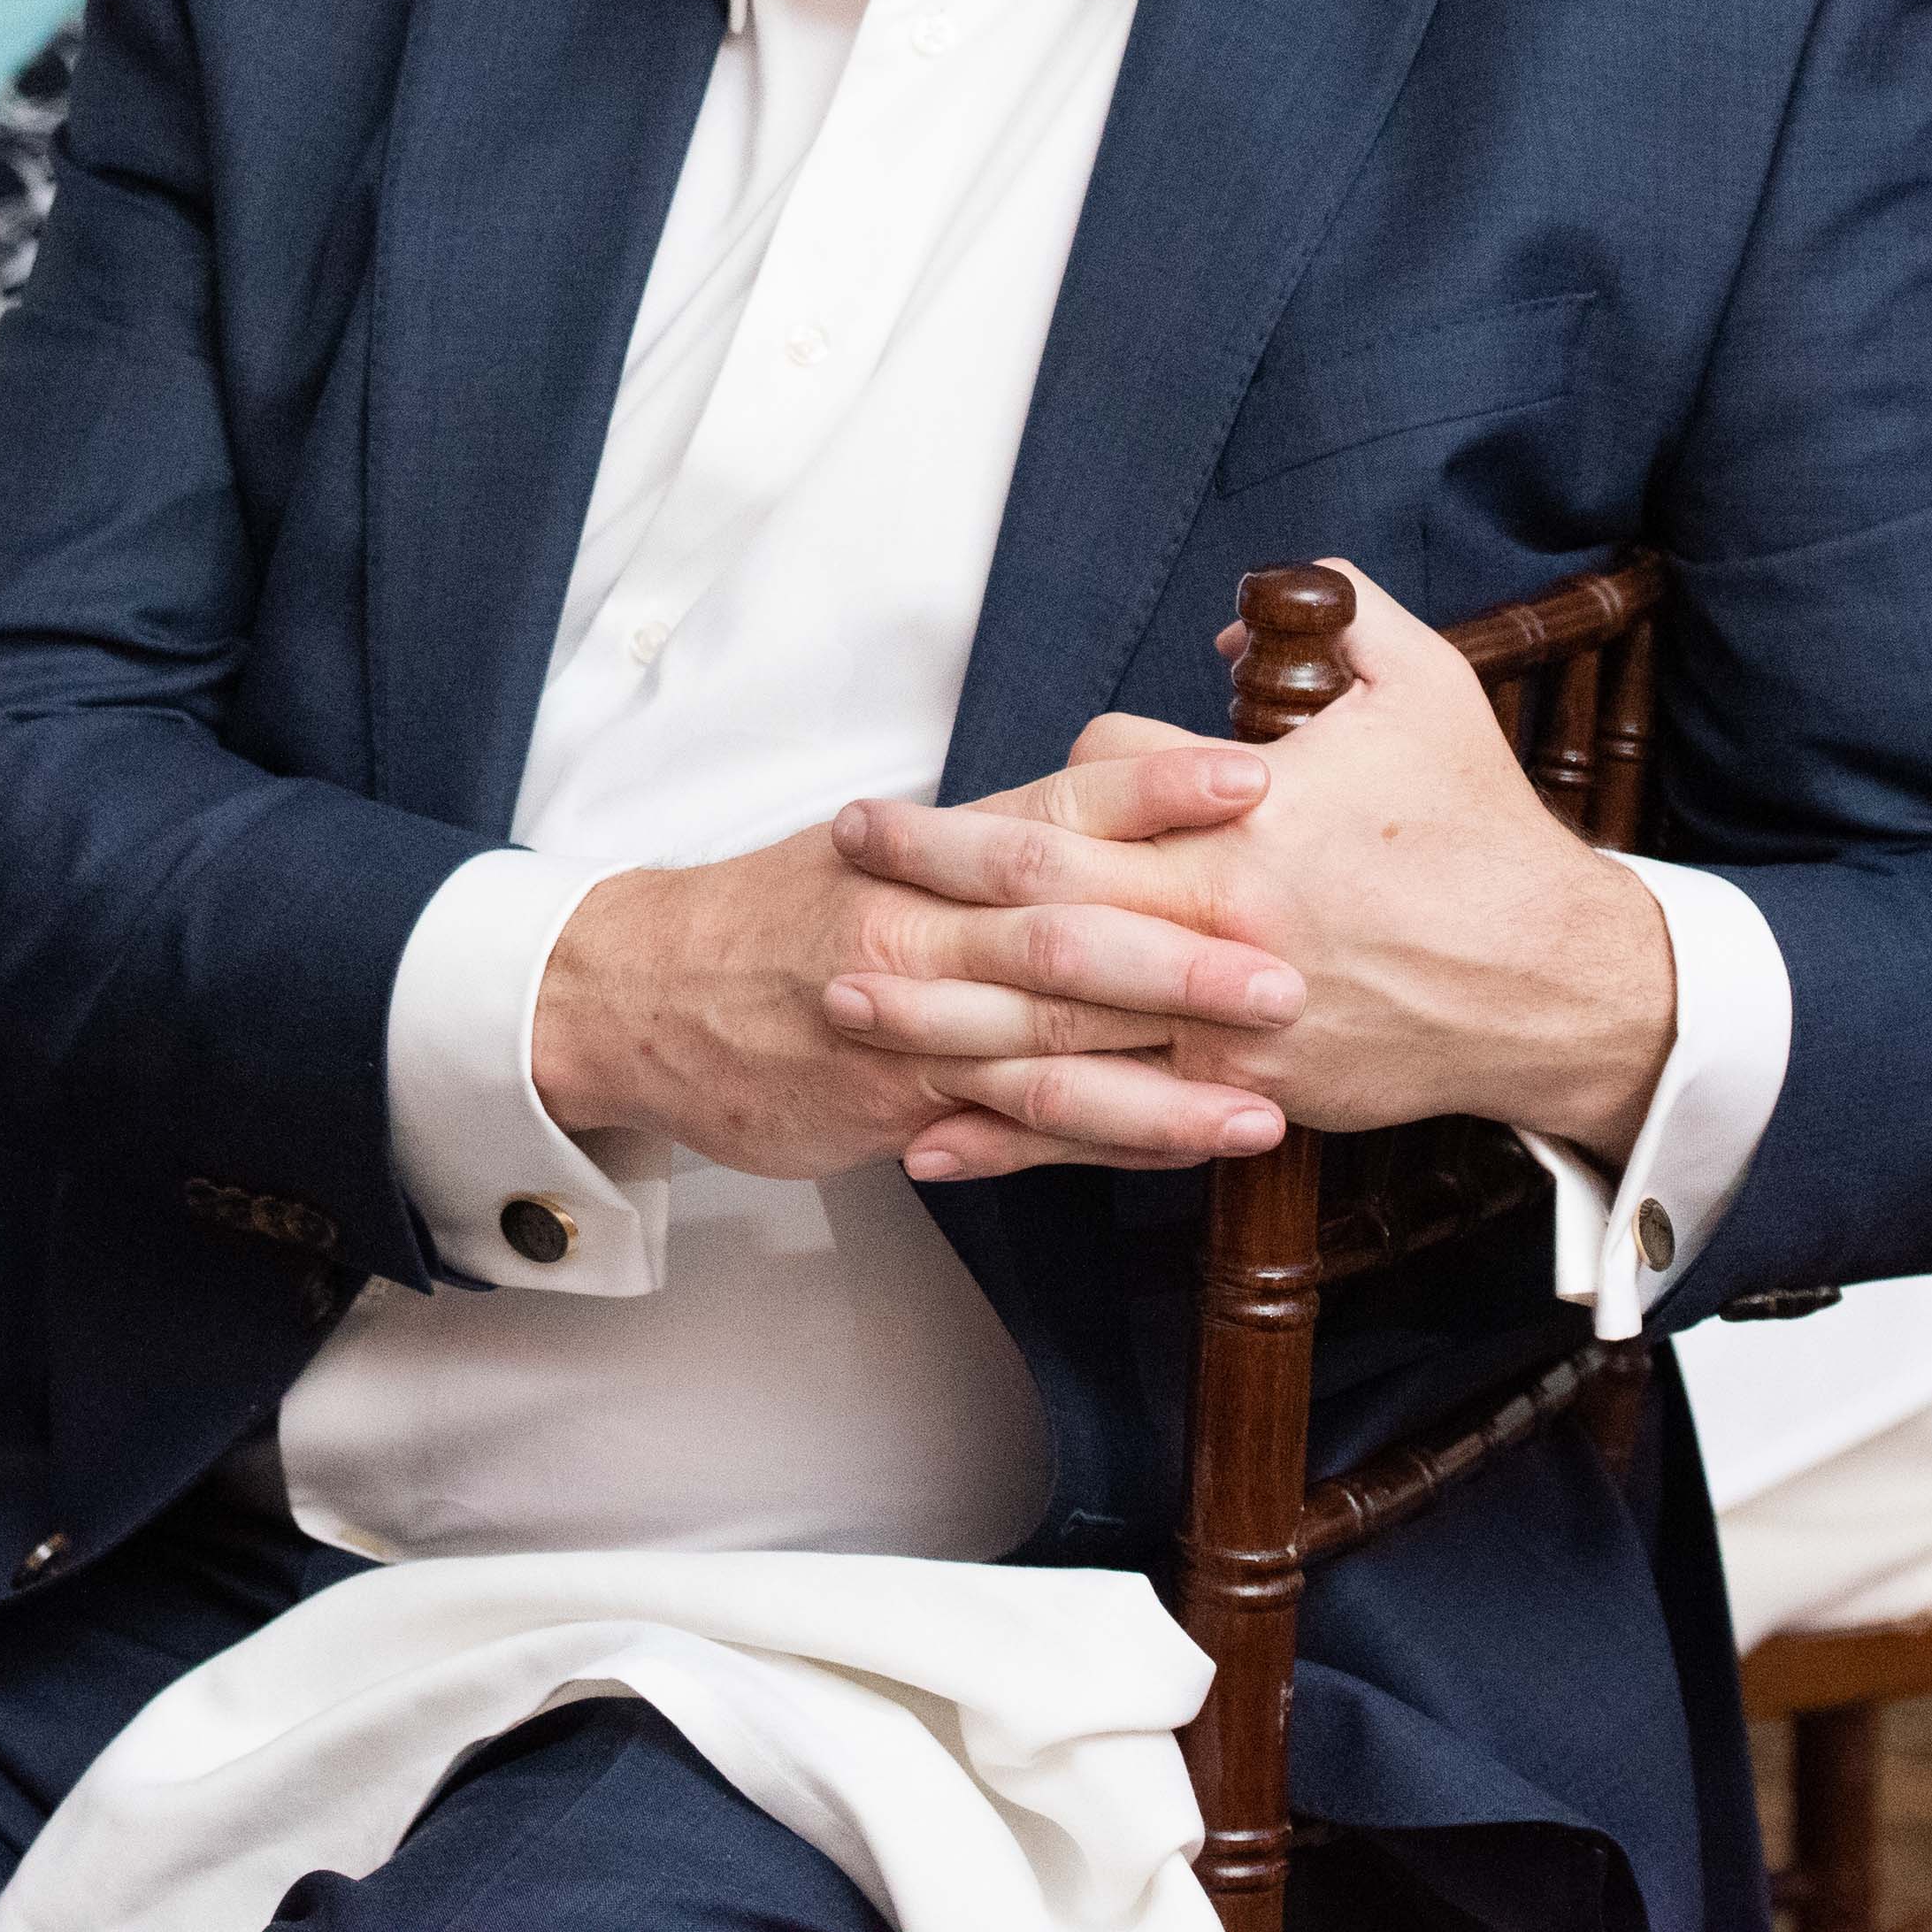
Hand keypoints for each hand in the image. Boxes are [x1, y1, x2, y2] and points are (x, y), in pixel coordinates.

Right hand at [526, 753, 1296, 1187]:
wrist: (639, 990)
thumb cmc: (777, 915)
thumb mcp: (876, 852)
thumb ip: (994, 846)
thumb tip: (1125, 821)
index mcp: (926, 849)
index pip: (1053, 803)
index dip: (1152, 792)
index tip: (1250, 780)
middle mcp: (921, 923)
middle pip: (1064, 933)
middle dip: (1182, 954)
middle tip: (1291, 966)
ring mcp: (907, 1017)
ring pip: (1047, 1049)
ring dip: (1164, 1079)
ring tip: (1267, 1099)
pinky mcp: (891, 1101)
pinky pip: (1012, 1127)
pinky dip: (1100, 1142)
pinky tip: (1180, 1150)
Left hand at [845, 566, 1677, 1166]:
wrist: (1559, 983)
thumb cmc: (1481, 831)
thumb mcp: (1422, 686)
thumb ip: (1336, 620)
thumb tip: (1252, 613)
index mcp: (1248, 822)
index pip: (1105, 777)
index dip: (1058, 769)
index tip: (1023, 768)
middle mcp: (1220, 925)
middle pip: (1044, 901)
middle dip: (932, 875)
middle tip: (847, 848)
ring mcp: (1226, 1024)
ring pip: (1056, 1025)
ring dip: (939, 1014)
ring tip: (839, 996)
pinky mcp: (1240, 1094)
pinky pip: (1109, 1119)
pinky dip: (1016, 1133)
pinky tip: (933, 1140)